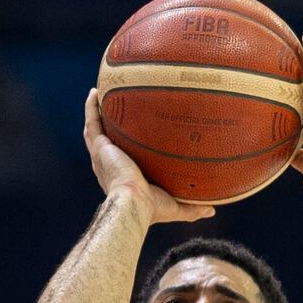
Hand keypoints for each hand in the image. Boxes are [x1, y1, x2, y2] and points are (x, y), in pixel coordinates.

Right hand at [84, 89, 213, 225]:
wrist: (134, 205)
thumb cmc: (152, 210)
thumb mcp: (175, 207)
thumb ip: (192, 208)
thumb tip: (212, 209)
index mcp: (122, 178)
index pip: (121, 160)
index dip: (122, 149)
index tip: (131, 138)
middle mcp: (109, 166)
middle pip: (105, 143)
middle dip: (106, 129)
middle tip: (113, 112)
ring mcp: (102, 156)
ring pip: (94, 130)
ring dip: (95, 114)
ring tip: (99, 96)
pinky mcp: (100, 148)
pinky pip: (92, 123)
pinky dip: (91, 107)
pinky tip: (95, 92)